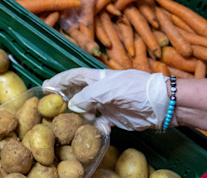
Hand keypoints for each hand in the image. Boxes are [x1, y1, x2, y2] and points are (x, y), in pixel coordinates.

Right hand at [43, 68, 170, 130]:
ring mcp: (107, 103)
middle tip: (49, 105)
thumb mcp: (110, 89)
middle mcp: (101, 89)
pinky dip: (93, 126)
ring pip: (86, 108)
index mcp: (98, 77)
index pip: (74, 76)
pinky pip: (99, 122)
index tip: (46, 86)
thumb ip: (89, 96)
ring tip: (66, 120)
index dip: (60, 79)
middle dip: (64, 96)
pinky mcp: (115, 117)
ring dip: (77, 114)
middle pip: (78, 91)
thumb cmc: (137, 90)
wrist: (161, 103)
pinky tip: (89, 130)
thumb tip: (74, 105)